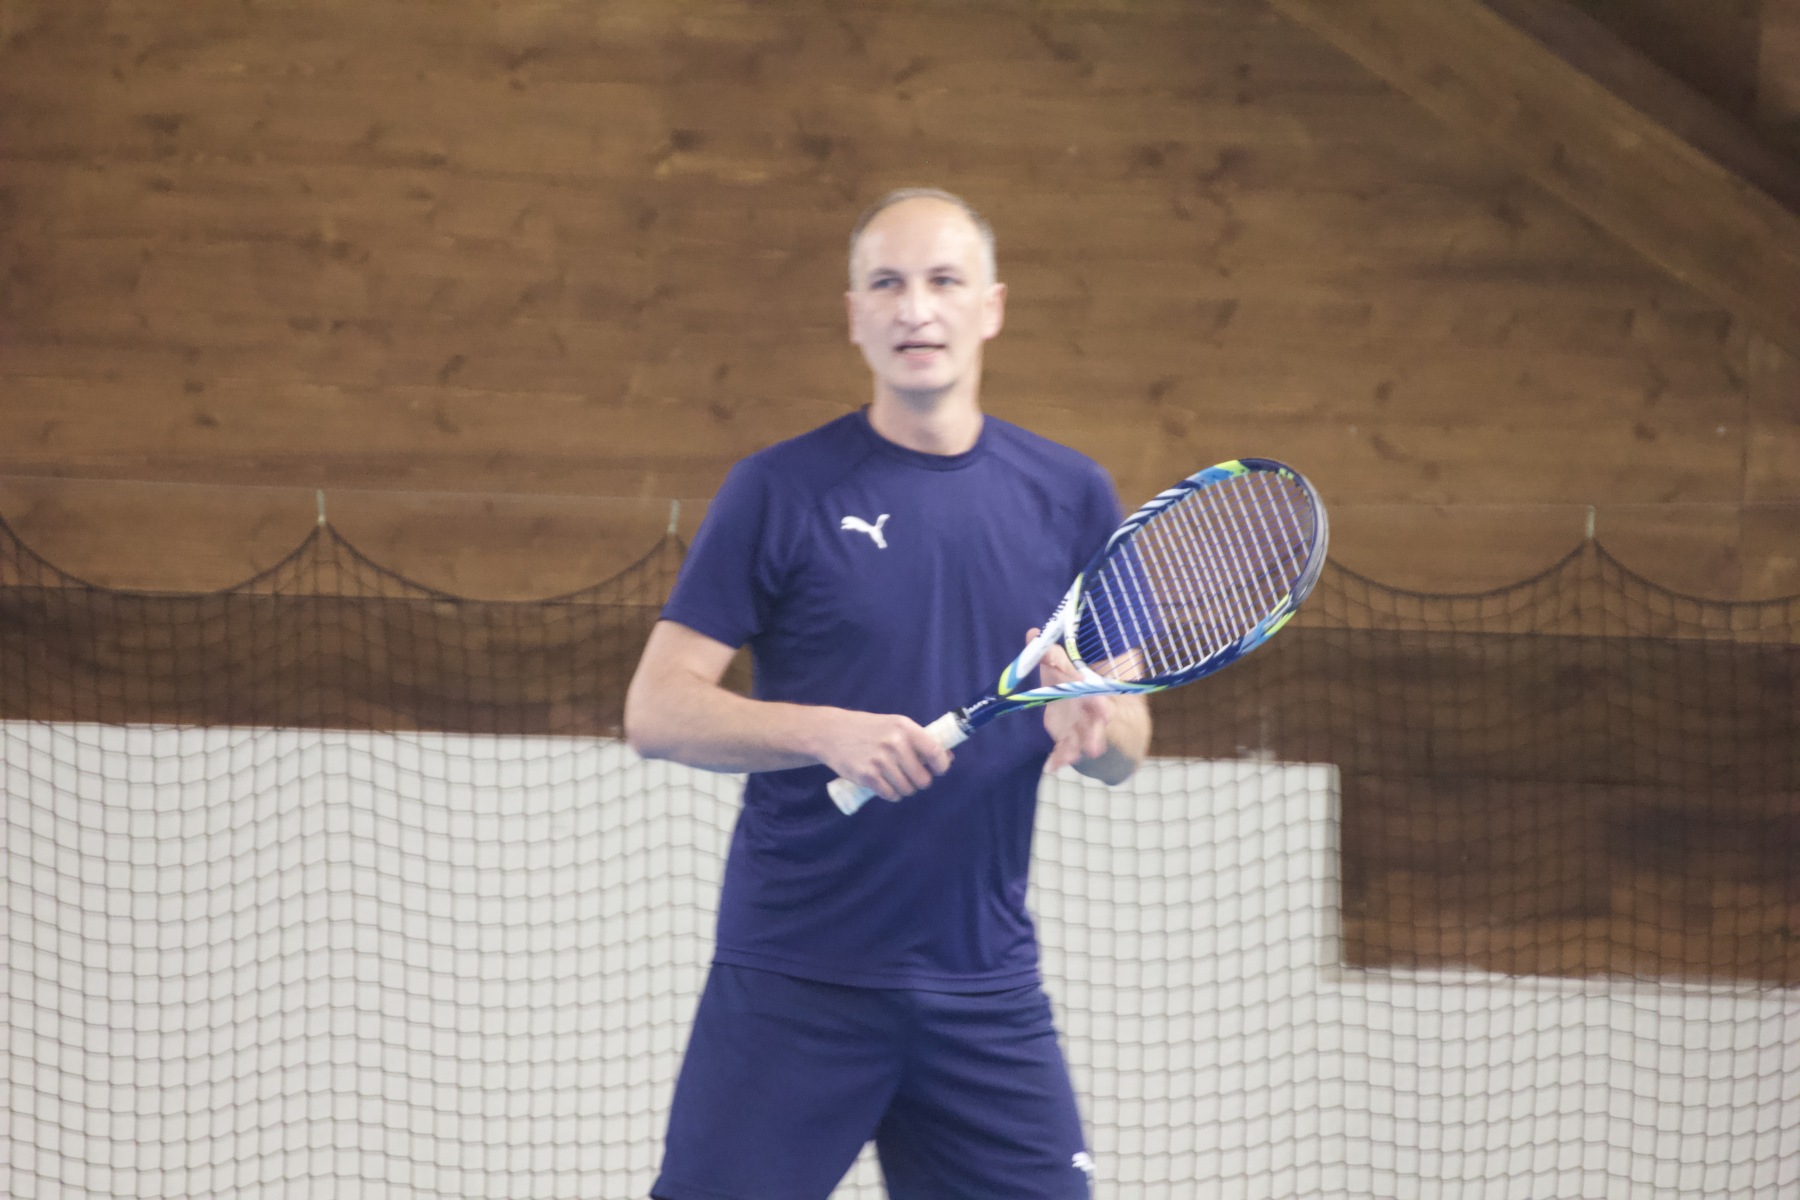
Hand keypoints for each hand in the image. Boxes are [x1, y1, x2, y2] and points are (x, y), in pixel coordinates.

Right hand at [811, 709, 953, 802]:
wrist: (832, 733)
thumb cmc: (868, 729)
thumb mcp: (894, 725)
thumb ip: (917, 740)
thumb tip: (947, 757)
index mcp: (904, 727)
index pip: (935, 752)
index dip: (941, 766)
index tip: (937, 770)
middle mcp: (895, 744)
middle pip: (923, 779)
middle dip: (919, 781)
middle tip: (911, 776)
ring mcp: (880, 761)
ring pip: (907, 790)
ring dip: (904, 789)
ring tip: (895, 779)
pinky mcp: (867, 776)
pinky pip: (891, 795)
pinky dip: (891, 793)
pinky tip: (884, 784)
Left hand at [1032, 628, 1112, 772]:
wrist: (1078, 707)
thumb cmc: (1068, 682)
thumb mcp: (1058, 667)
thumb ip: (1048, 654)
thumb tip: (1032, 633)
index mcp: (1089, 690)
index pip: (1096, 696)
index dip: (1099, 703)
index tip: (1104, 712)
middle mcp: (1089, 711)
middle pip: (1095, 723)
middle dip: (1095, 733)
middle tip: (1095, 746)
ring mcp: (1080, 729)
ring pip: (1081, 741)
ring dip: (1076, 751)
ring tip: (1070, 759)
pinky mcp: (1068, 741)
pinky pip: (1064, 753)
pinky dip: (1057, 760)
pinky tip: (1049, 767)